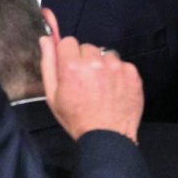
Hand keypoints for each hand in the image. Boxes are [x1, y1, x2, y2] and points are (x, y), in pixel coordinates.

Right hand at [39, 8, 142, 141]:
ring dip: (103, 65)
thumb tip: (45, 39)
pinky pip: (122, 64)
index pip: (68, 41)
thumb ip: (48, 64)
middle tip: (86, 81)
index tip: (70, 67)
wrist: (107, 138)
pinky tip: (114, 89)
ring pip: (106, 54)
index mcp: (72, 65)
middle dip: (85, 60)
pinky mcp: (132, 73)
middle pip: (87, 47)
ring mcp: (116, 66)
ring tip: (102, 86)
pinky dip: (119, 74)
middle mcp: (95, 61)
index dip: (67, 54)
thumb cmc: (76, 118)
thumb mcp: (53, 95)